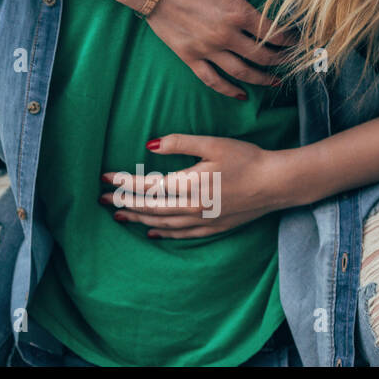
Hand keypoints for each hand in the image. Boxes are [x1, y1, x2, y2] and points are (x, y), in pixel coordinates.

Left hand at [99, 133, 295, 238]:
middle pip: (149, 207)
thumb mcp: (212, 144)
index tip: (104, 177)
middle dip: (123, 202)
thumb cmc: (246, 159)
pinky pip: (181, 234)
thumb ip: (179, 143)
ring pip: (162, 223)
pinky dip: (163, 233)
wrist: (277, 184)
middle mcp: (192, 207)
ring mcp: (203, 221)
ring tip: (119, 215)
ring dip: (138, 218)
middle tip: (100, 200)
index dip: (123, 181)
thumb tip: (149, 145)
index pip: (146, 185)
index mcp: (188, 185)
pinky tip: (152, 231)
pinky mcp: (214, 227)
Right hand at [144, 0, 295, 99]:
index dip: (289, 39)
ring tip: (275, 82)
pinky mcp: (190, 56)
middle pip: (262, 56)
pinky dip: (228, 90)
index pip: (273, 32)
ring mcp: (207, 49)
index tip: (297, 40)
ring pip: (241, 72)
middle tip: (290, 60)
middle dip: (280, 60)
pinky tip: (241, 95)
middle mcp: (226, 36)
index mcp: (238, 13)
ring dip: (262, 79)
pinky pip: (212, 80)